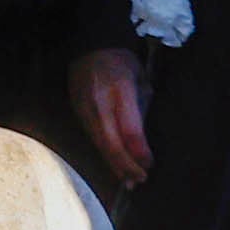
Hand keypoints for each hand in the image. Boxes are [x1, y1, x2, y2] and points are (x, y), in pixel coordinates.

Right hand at [70, 46, 154, 187]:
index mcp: (120, 91)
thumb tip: (143, 139)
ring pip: (100, 145)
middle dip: (126, 165)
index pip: (130, 129)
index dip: (140, 152)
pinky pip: (94, 140)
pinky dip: (105, 155)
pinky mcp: (79, 115)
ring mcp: (86, 111)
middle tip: (140, 179)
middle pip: (112, 143)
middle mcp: (100, 104)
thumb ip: (142, 106)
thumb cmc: (121, 62)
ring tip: (129, 181)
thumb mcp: (140, 78)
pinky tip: (115, 166)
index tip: (150, 164)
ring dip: (115, 165)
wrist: (88, 48)